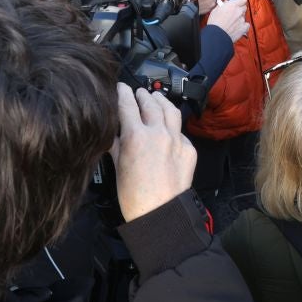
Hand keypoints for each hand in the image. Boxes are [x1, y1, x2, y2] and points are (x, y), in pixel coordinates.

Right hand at [114, 85, 196, 221]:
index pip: (127, 104)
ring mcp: (177, 140)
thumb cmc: (135, 197)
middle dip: (142, 95)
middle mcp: (158, 133)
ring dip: (161, 101)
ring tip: (156, 97)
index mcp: (136, 136)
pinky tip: (168, 126)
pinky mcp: (189, 150)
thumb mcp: (118, 168)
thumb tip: (113, 133)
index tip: (120, 87)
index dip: (122, 93)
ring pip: (170, 111)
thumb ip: (116, 145)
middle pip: (150, 103)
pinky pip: (180, 131)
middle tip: (137, 92)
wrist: (161, 214)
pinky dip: (172, 125)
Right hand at [207, 0, 249, 42]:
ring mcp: (242, 20)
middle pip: (244, 7)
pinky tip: (237, 27)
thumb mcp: (215, 10)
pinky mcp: (244, 28)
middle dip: (240, 9)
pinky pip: (246, 25)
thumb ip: (223, 5)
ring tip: (232, 22)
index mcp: (232, 5)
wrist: (217, 35)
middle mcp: (239, 11)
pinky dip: (243, 26)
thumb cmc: (215, 23)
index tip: (238, 2)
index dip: (240, 1)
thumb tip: (226, 3)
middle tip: (233, 13)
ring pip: (244, 16)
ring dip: (240, 18)